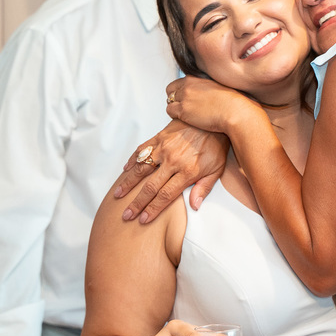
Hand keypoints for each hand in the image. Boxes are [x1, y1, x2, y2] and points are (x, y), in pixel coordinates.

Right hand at [112, 121, 229, 222]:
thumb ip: (204, 188)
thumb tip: (194, 206)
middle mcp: (173, 161)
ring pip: (141, 169)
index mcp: (187, 171)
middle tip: (126, 214)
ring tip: (118, 195)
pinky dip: (132, 160)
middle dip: (137, 203)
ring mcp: (164, 148)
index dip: (153, 209)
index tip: (143, 219)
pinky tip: (125, 170)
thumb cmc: (216, 145)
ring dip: (128, 183)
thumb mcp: (217, 169)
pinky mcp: (160, 137)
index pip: (166, 196)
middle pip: (150, 187)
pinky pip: (142, 150)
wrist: (213, 116)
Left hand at [164, 76, 259, 134]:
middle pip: (171, 90)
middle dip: (175, 98)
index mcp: (198, 78)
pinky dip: (174, 115)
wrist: (236, 111)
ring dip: (175, 107)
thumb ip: (211, 88)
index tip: (187, 99)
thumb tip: (212, 94)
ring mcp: (185, 97)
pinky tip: (185, 119)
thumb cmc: (234, 102)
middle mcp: (189, 85)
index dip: (182, 91)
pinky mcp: (183, 110)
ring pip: (169, 100)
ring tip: (185, 115)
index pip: (180, 82)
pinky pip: (169, 111)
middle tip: (183, 107)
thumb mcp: (222, 87)